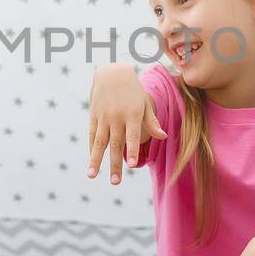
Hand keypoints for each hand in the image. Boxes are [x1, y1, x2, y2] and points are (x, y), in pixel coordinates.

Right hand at [87, 63, 166, 184]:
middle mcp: (117, 116)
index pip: (133, 136)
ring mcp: (103, 117)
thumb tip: (163, 136)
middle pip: (115, 144)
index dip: (133, 150)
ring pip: (100, 143)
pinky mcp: (94, 116)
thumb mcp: (145, 103)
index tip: (132, 165)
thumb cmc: (133, 91)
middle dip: (115, 164)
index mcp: (132, 114)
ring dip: (96, 161)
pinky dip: (92, 149)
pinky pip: (93, 136)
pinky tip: (92, 162)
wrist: (111, 73)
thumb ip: (152, 122)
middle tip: (116, 182)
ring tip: (92, 176)